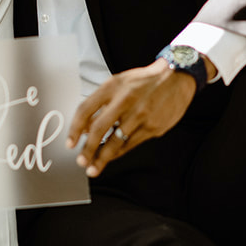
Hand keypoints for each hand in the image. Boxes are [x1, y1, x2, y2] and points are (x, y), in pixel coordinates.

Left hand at [67, 57, 206, 177]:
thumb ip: (100, 104)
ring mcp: (140, 115)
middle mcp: (125, 100)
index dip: (75, 129)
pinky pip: (131, 144)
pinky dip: (119, 152)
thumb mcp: (118, 84)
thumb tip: (85, 129)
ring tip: (93, 168)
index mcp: (112, 87)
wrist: (176, 77)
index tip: (70, 144)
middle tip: (81, 161)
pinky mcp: (153, 127)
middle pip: (99, 129)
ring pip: (116, 142)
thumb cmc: (143, 82)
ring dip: (102, 158)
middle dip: (87, 150)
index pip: (86, 109)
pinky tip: (112, 157)